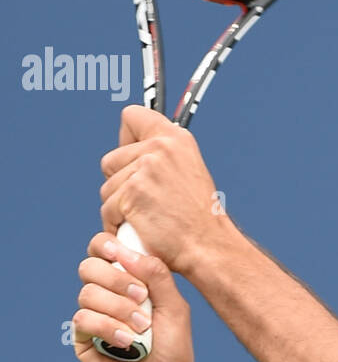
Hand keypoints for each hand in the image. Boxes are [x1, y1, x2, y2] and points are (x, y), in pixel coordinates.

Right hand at [73, 232, 196, 361]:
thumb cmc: (173, 353)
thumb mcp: (175, 309)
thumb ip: (157, 276)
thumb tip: (128, 251)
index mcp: (131, 283)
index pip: (106, 250)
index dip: (107, 245)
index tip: (119, 251)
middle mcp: (109, 296)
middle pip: (90, 266)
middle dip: (117, 278)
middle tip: (142, 297)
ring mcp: (95, 317)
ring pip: (87, 292)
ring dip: (118, 307)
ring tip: (141, 329)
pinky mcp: (83, 339)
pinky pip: (82, 318)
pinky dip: (107, 328)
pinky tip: (127, 343)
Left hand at [98, 106, 222, 275]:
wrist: (207, 245)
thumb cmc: (197, 217)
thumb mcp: (188, 170)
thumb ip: (161, 155)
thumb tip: (131, 150)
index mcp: (176, 138)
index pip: (132, 116)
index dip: (127, 138)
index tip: (134, 155)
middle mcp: (161, 147)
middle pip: (111, 159)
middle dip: (121, 182)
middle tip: (147, 200)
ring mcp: (145, 170)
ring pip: (107, 187)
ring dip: (119, 206)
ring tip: (147, 217)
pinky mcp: (131, 194)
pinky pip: (107, 209)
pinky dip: (117, 224)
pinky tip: (139, 229)